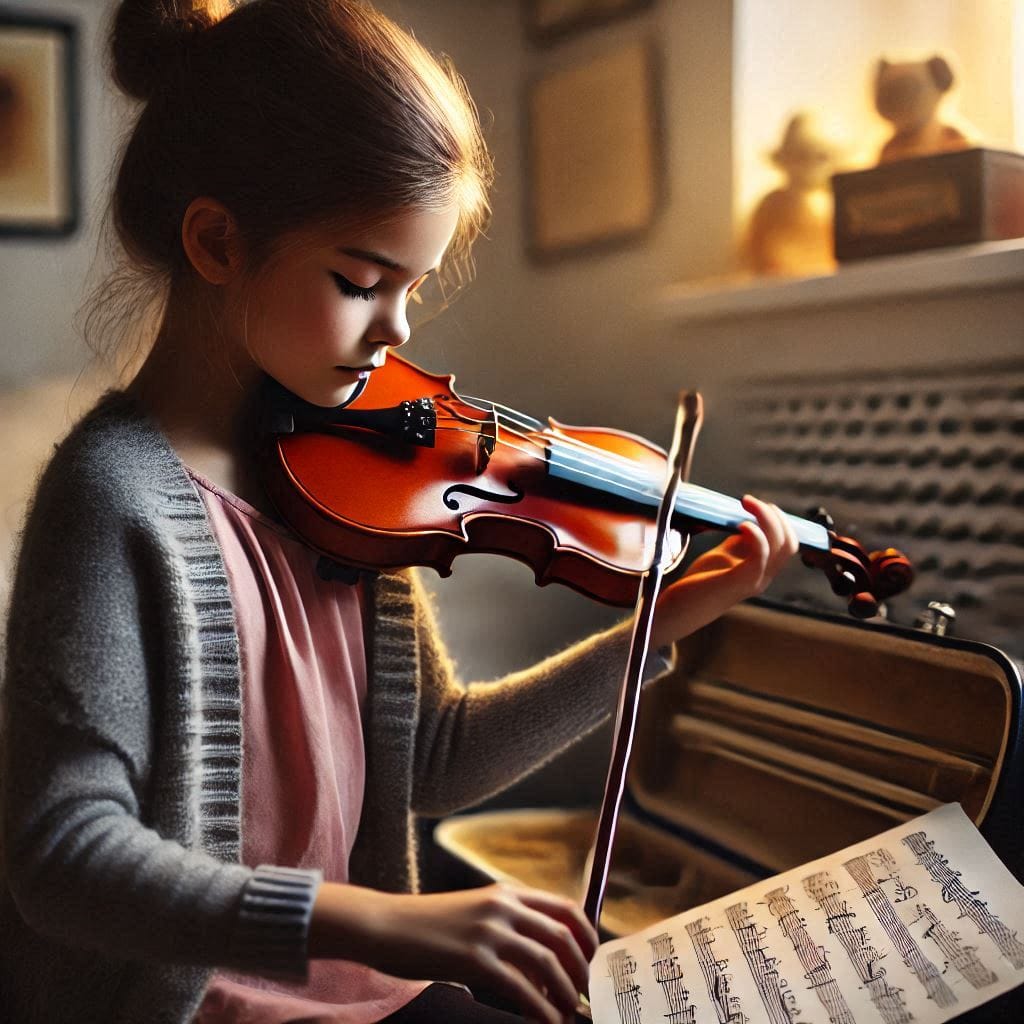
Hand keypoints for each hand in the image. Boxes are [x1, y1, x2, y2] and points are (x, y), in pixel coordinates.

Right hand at [310, 881, 597, 1023]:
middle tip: (585, 994)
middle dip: (582, 968)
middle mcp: (503, 906)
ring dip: (565, 992)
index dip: (588, 936)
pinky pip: (521, 988)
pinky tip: (545, 1022)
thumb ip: (508, 924)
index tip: (593, 961)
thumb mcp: (475, 912)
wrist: (385, 925)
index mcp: (506, 892)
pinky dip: (540, 1009)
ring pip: (547, 962)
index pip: (565, 907)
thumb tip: (543, 959)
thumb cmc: (428, 925)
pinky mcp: (473, 959)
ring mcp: (489, 931)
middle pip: (563, 935)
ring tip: (568, 1013)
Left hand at [650, 494, 797, 648]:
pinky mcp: (739, 581)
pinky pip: (760, 556)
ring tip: (746, 503)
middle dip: (775, 515)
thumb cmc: (700, 581)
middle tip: (749, 501)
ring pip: (780, 546)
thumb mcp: (724, 555)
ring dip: (766, 518)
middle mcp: (765, 577)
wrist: (681, 608)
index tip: (758, 504)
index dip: (779, 520)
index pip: (788, 543)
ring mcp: (755, 581)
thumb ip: (740, 542)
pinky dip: (756, 535)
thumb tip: (750, 521)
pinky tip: (742, 524)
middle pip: (789, 543)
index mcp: (763, 570)